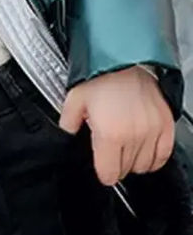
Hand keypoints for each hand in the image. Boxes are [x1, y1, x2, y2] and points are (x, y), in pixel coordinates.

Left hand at [59, 66, 174, 185]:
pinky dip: (154, 158)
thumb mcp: (73, 100)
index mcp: (110, 134)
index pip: (109, 174)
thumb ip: (68, 124)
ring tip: (124, 148)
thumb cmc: (100, 78)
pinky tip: (144, 151)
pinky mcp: (166, 125)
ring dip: (134, 162)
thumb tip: (68, 136)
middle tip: (109, 151)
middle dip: (115, 165)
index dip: (102, 173)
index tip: (101, 168)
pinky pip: (164, 155)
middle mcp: (134, 136)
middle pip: (126, 170)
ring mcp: (153, 131)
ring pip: (145, 166)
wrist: (125, 60)